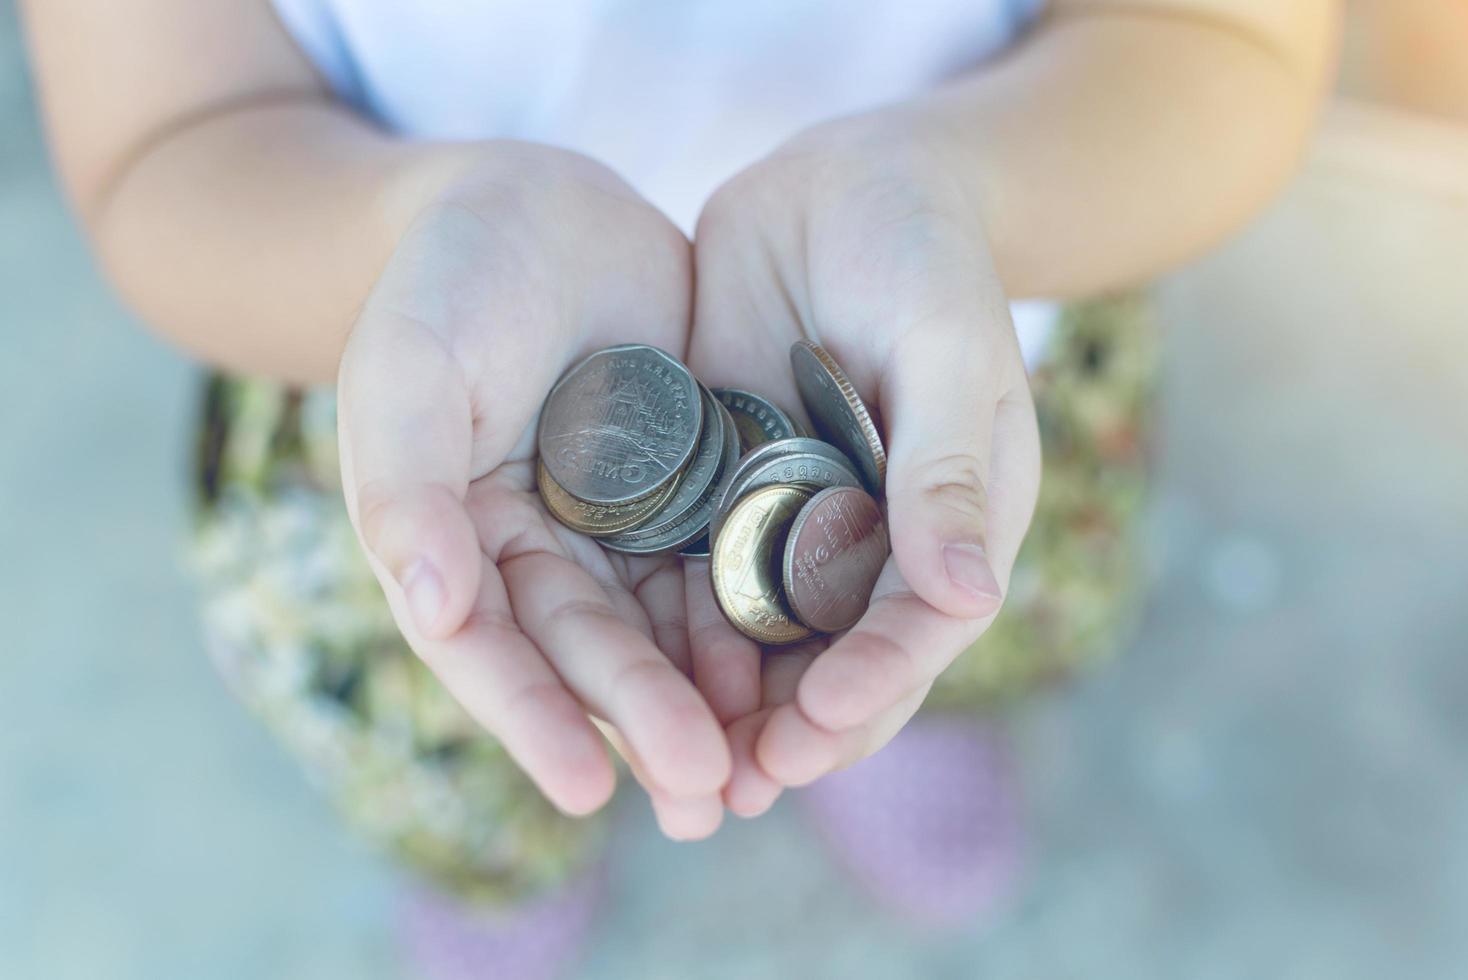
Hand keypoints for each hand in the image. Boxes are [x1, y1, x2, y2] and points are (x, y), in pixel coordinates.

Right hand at [337, 145, 730, 836]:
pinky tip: (794, 671)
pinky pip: (719, 562)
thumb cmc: (450, 276)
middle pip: (589, 649)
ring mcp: (613, 523)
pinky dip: (748, 618)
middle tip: (704, 793)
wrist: (537, 199)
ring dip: (705, 699)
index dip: (533, 716)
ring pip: (661, 626)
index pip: (485, 646)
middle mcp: (532, 549)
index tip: (589, 788)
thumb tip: (429, 610)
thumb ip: (406, 483)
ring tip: (758, 773)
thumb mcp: (410, 364)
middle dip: (644, 720)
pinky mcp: (684, 489)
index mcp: (451, 538)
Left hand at [684, 122, 1041, 814]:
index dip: (872, 685)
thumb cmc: (922, 253)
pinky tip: (628, 676)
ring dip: (726, 707)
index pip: (919, 628)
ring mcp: (802, 520)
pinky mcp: (733, 490)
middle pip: (839, 659)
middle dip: (791, 731)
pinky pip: (702, 574)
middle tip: (733, 792)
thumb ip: (946, 468)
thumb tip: (971, 601)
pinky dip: (676, 633)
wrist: (847, 183)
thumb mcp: (946, 349)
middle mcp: (879, 540)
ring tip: (676, 772)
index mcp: (954, 521)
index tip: (809, 727)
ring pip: (766, 637)